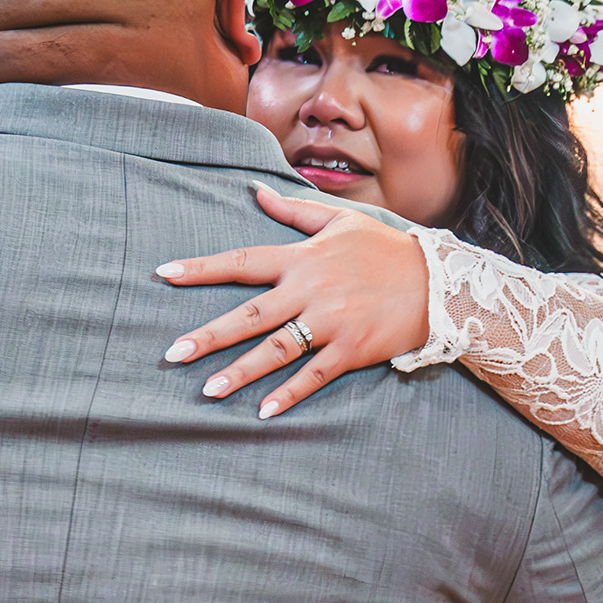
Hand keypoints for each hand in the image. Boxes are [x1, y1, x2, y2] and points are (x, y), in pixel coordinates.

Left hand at [158, 187, 430, 415]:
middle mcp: (311, 291)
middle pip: (250, 316)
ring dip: (240, 373)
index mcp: (303, 258)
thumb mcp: (341, 221)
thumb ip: (293, 211)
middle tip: (173, 354)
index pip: (241, 261)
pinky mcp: (351, 350)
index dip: (201, 268)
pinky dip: (289, 394)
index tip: (164, 274)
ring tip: (208, 391)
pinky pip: (313, 376)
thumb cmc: (385, 249)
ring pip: (276, 351)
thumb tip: (253, 191)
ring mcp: (331, 323)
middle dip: (209, 336)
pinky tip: (263, 412)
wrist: (437, 282)